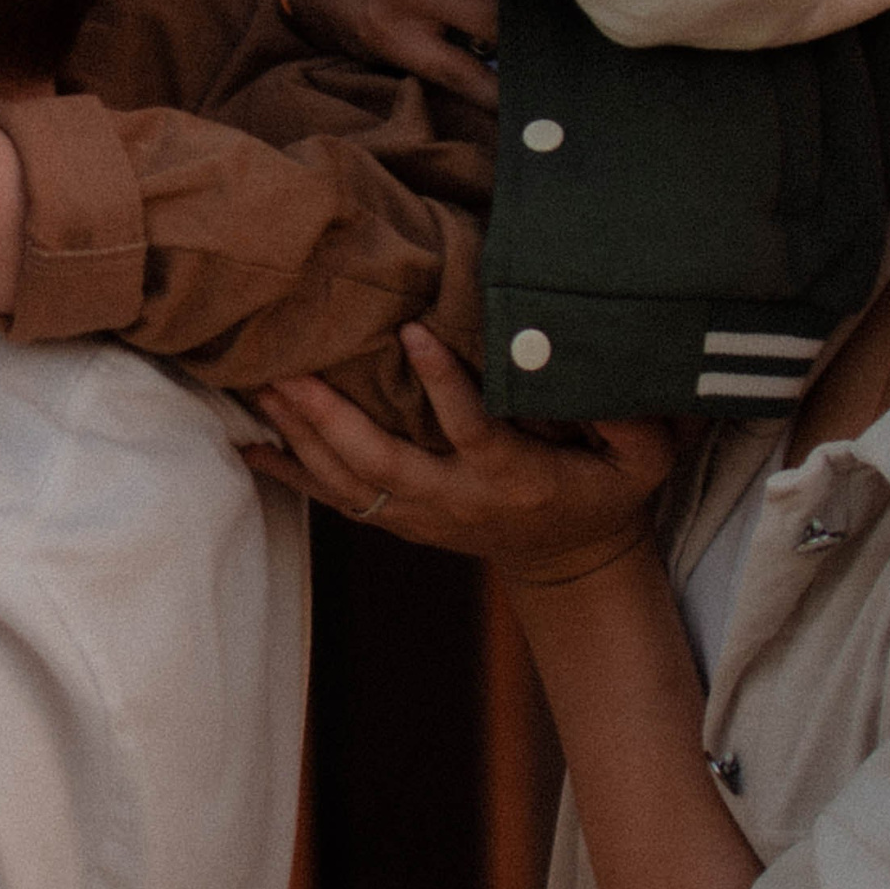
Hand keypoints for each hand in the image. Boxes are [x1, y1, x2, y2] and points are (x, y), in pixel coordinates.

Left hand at [247, 324, 673, 580]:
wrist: (569, 557)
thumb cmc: (605, 489)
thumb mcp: (643, 459)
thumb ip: (631, 421)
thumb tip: (598, 372)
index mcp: (515, 479)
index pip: (473, 430)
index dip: (443, 386)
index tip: (414, 332)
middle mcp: (458, 501)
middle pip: (382, 463)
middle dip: (331, 419)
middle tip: (288, 370)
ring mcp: (421, 515)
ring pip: (348, 481)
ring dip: (300, 436)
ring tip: (258, 385)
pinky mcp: (399, 518)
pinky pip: (333, 498)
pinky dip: (289, 472)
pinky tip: (246, 444)